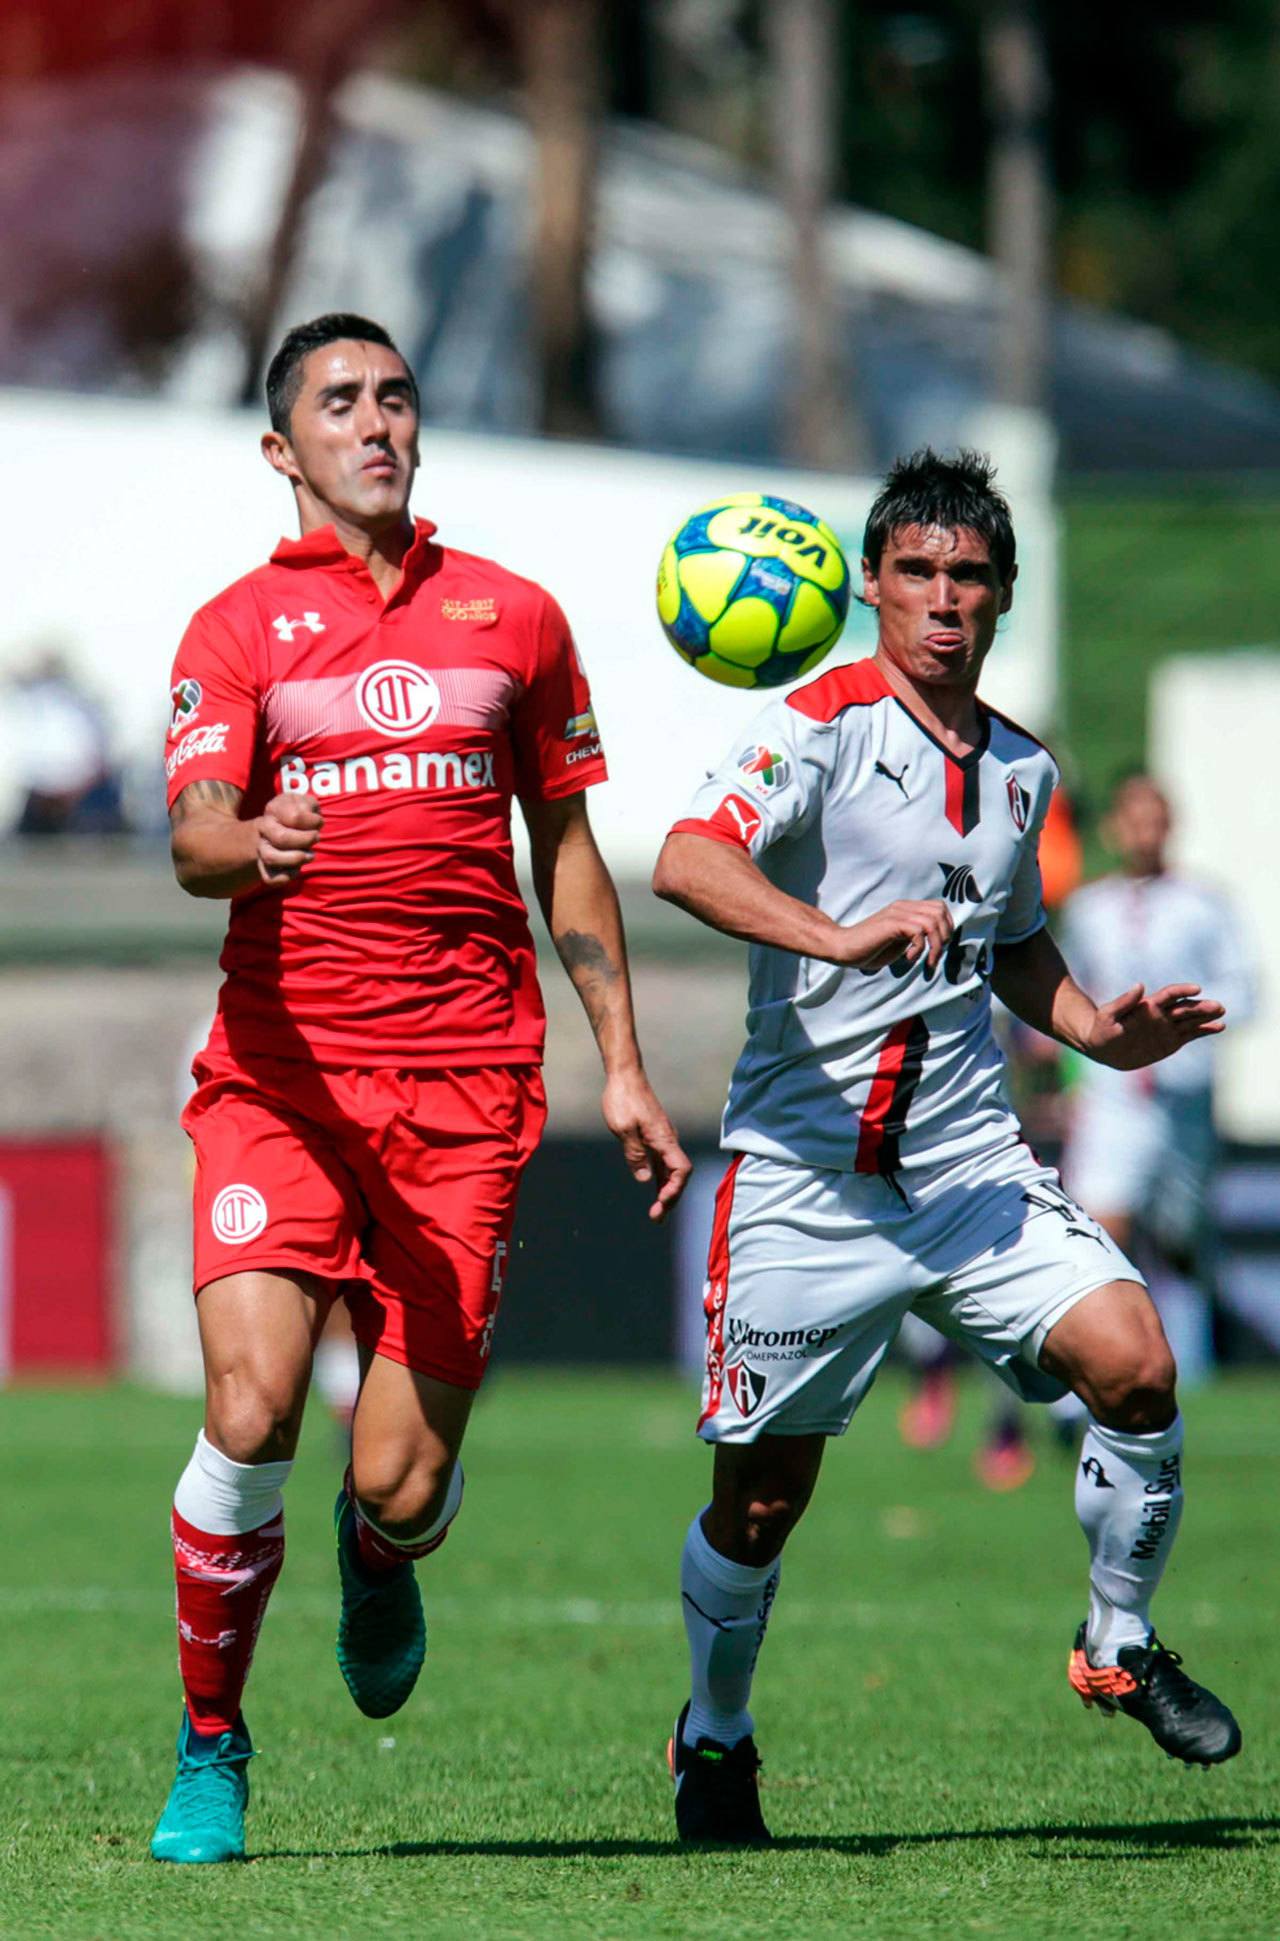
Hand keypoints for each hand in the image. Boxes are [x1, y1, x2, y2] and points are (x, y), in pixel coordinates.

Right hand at [256, 792, 321, 884]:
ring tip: (309, 855)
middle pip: (282, 837)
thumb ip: (309, 805)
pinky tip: (297, 868)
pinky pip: (270, 878)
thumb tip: (311, 819)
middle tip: (316, 838)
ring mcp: (262, 848)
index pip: (295, 817)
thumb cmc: (300, 812)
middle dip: (306, 840)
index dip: (312, 821)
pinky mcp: (265, 866)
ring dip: (296, 858)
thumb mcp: (305, 802)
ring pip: (271, 858)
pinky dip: (287, 875)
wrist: (284, 826)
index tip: (318, 822)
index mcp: (274, 810)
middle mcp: (264, 829)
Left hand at [601, 1068, 692, 1223]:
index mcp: (663, 1139)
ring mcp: (662, 1138)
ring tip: (657, 1212)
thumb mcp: (623, 1128)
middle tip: (657, 1218)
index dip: (674, 1189)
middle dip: (670, 1198)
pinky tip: (654, 1188)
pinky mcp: (655, 1136)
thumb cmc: (623, 1099)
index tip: (660, 1202)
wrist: (625, 1076)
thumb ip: (635, 1154)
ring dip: (666, 1191)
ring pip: (671, 1170)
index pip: (681, 1170)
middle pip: (678, 1175)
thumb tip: (645, 1179)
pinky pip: (663, 1162)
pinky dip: (661, 1178)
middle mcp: (667, 1140)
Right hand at [835, 899, 953, 973]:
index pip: (939, 907)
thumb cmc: (870, 949)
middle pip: (940, 911)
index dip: (946, 926)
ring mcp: (897, 913)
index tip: (939, 947)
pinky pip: (918, 931)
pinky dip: (919, 948)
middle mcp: (903, 907)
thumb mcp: (900, 941)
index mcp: (906, 908)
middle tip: (935, 955)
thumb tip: (938, 942)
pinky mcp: (891, 924)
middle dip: (945, 935)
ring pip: (932, 922)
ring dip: (936, 946)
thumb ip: (915, 936)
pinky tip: (908, 958)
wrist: (843, 948)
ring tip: (927, 961)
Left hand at [1084, 982, 1225, 1069]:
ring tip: (1222, 1014)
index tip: (1197, 989)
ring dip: (1207, 1017)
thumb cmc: (1101, 1029)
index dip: (1182, 990)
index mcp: (1148, 1006)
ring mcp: (1168, 1028)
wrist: (1102, 1048)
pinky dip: (1205, 1030)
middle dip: (1201, 1007)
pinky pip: (1191, 1034)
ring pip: (1191, 1020)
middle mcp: (1162, 1015)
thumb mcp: (1108, 1015)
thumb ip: (1124, 1002)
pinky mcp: (1171, 1041)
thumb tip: (1139, 985)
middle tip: (1218, 1007)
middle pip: (1185, 1008)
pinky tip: (1219, 1026)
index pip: (1169, 995)